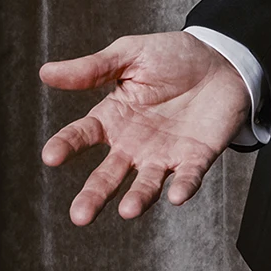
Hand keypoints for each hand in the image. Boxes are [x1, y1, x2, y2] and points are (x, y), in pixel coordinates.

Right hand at [39, 31, 250, 224]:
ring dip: (138, 198)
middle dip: (94, 195)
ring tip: (128, 210)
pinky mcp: (196, 157)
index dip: (66, 145)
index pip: (82, 135)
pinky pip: (188, 176)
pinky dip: (183, 187)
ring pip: (146, 184)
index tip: (51, 156)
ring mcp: (163, 154)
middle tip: (80, 216)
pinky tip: (176, 196)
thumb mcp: (132, 55)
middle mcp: (133, 144)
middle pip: (108, 174)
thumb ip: (93, 68)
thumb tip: (46, 71)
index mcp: (113, 118)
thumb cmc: (174, 57)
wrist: (224, 59)